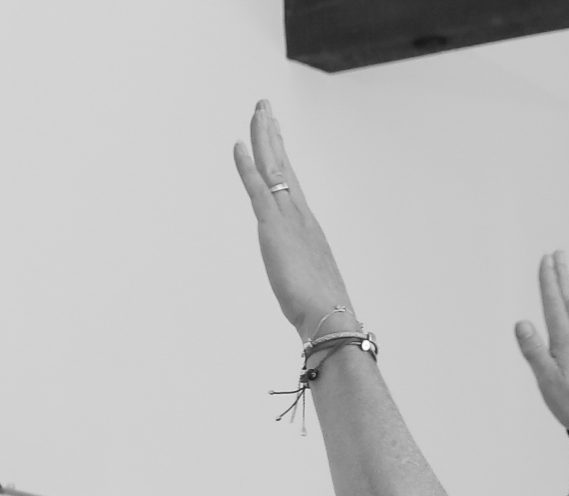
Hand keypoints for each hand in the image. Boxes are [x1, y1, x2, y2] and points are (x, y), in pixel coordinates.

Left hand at [233, 102, 359, 341]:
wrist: (330, 316)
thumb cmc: (325, 312)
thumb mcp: (312, 287)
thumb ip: (305, 278)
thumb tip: (306, 293)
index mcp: (309, 228)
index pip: (292, 184)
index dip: (283, 157)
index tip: (276, 134)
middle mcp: (301, 216)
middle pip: (284, 166)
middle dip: (273, 135)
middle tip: (265, 108)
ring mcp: (288, 219)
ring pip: (273, 168)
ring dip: (264, 137)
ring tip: (257, 111)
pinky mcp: (274, 228)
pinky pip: (258, 188)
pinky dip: (246, 165)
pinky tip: (238, 144)